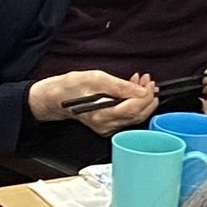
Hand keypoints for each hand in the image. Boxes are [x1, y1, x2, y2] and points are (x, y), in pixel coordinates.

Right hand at [28, 70, 158, 134]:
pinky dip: (134, 103)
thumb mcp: (96, 78)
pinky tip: (133, 91)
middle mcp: (106, 125)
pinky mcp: (109, 125)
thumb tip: (141, 90)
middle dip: (147, 97)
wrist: (57, 97)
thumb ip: (120, 86)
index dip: (145, 96)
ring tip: (141, 83)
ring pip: (134, 117)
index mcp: (102, 115)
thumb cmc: (72, 87)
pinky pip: (128, 116)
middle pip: (137, 115)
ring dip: (142, 99)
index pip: (133, 109)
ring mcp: (108, 127)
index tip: (149, 83)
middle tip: (148, 81)